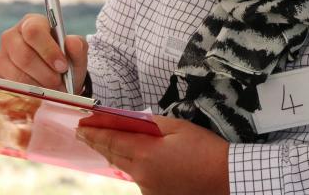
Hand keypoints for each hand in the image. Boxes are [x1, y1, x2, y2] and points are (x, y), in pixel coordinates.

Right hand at [0, 13, 87, 92]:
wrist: (55, 81)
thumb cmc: (64, 61)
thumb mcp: (76, 54)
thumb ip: (78, 47)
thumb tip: (70, 42)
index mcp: (32, 23)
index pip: (34, 31)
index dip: (48, 50)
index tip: (63, 66)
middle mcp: (12, 36)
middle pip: (24, 55)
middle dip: (45, 73)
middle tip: (59, 83)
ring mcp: (1, 56)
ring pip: (17, 74)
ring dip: (38, 86)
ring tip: (53, 90)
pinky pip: (10, 88)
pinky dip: (28, 94)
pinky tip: (40, 95)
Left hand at [76, 116, 229, 194]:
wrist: (226, 178)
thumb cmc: (205, 150)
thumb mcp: (180, 128)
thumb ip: (153, 124)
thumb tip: (135, 121)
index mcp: (146, 153)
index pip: (112, 140)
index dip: (95, 132)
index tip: (82, 126)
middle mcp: (142, 174)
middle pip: (113, 155)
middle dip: (98, 143)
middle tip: (84, 134)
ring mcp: (148, 189)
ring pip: (126, 168)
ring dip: (118, 155)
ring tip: (109, 143)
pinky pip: (140, 178)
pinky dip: (136, 167)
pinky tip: (141, 159)